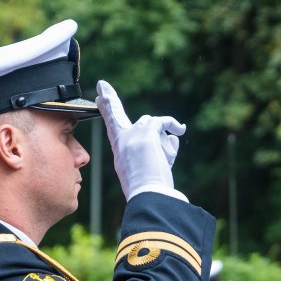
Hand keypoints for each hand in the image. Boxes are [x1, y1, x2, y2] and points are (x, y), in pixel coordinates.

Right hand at [95, 80, 185, 201]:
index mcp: (120, 150)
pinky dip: (173, 124)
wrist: (147, 193)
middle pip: (118, 115)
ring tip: (162, 160)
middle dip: (109, 99)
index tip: (100, 95)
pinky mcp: (147, 132)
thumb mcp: (146, 166)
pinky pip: (163, 122)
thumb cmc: (148, 188)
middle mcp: (123, 139)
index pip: (112, 125)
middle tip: (102, 87)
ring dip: (162, 140)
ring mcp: (133, 134)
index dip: (107, 108)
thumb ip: (156, 148)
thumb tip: (173, 137)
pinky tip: (181, 129)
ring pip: (152, 124)